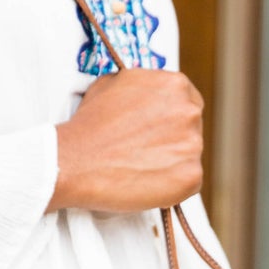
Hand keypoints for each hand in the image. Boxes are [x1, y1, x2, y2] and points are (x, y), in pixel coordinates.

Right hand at [47, 69, 203, 213]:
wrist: (74, 161)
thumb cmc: (89, 125)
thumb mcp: (112, 83)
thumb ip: (142, 86)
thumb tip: (147, 94)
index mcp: (175, 85)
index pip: (187, 101)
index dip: (169, 117)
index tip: (157, 129)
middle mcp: (190, 112)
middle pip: (191, 128)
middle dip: (172, 139)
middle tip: (144, 150)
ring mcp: (193, 145)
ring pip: (189, 156)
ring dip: (170, 162)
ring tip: (138, 166)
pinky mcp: (191, 176)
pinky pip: (188, 182)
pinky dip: (171, 186)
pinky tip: (145, 181)